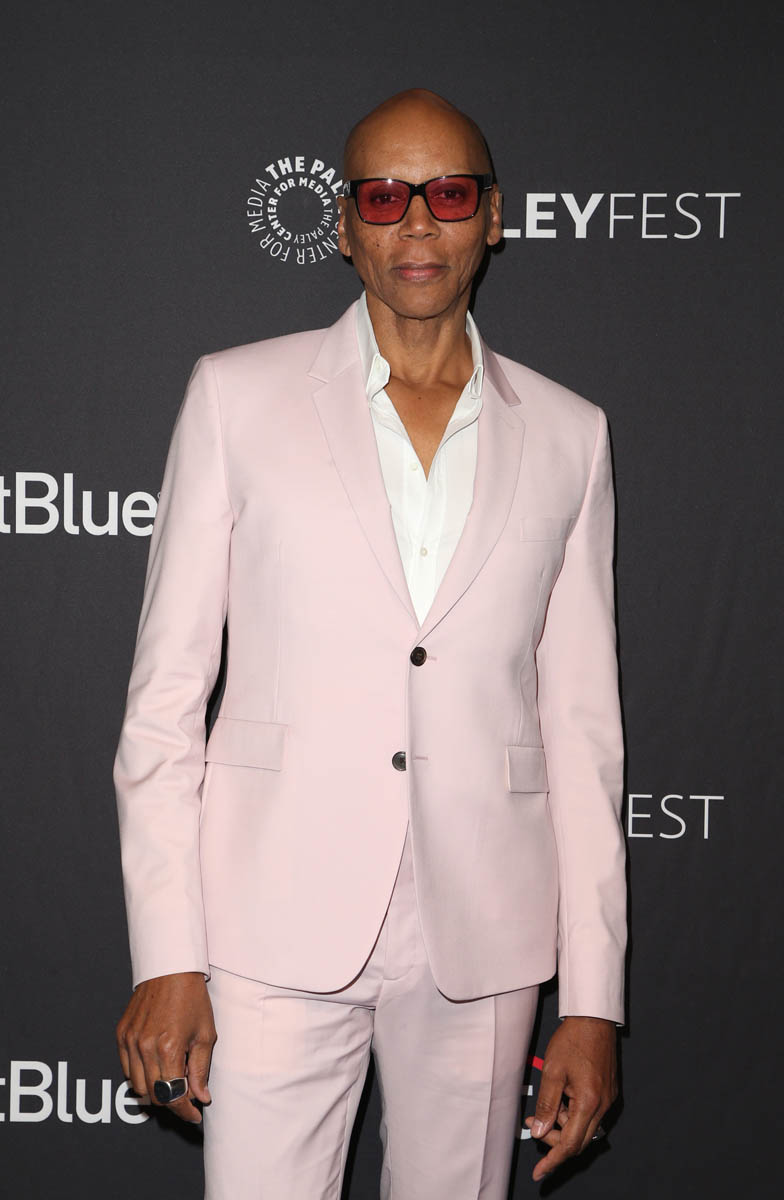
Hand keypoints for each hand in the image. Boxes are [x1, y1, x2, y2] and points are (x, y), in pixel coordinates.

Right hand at [116, 971, 216, 1124]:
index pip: (173, 1096)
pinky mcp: (121, 1034)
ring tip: (173, 1079)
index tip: (195, 1116)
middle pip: (153, 1096)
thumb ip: (200, 1070)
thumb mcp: (205, 1034)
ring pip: (137, 1086)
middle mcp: (144, 1047)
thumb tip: (200, 1098)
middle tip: (187, 1095)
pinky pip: (127, 1069)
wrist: (170, 968)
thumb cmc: (192, 998)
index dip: (185, 1111)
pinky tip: (157, 1067)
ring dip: (155, 1091)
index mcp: (168, 1047)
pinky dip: (141, 1075)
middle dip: (172, 1102)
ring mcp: (129, 1041)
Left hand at [524, 1015, 617, 1181]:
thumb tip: (541, 1131)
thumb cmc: (573, 1039)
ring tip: (546, 1106)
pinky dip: (573, 1114)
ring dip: (563, 1125)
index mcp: (589, 1102)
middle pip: (579, 1140)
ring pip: (584, 1128)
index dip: (553, 1160)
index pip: (570, 1143)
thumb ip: (547, 1104)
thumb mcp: (552, 1071)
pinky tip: (561, 1099)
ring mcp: (608, 1099)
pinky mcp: (608, 1092)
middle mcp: (603, 1105)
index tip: (541, 1173)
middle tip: (535, 1124)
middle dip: (555, 1140)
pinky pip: (591, 1114)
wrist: (593, 1019)